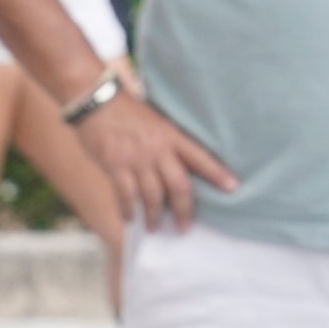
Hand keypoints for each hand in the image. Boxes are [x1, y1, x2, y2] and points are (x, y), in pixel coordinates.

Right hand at [73, 94, 236, 232]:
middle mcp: (157, 149)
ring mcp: (136, 159)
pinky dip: (128, 209)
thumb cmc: (128, 111)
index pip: (200, 156)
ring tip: (155, 227)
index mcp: (172, 136)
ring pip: (152, 195)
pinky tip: (130, 218)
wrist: (95, 100)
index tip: (233, 187)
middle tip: (185, 228)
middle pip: (178, 185)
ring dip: (155, 215)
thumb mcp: (158, 122)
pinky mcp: (114, 165)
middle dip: (184, 210)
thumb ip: (170, 142)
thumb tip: (183, 166)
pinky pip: (125, 194)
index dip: (217, 173)